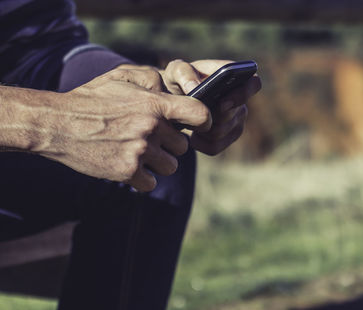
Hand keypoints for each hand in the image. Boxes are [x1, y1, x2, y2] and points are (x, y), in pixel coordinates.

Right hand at [39, 65, 210, 190]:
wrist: (57, 124)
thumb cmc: (91, 99)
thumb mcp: (121, 78)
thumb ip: (152, 82)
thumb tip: (173, 92)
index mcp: (154, 104)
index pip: (200, 114)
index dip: (205, 122)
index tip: (200, 126)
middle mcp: (151, 128)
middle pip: (182, 147)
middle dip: (169, 145)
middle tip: (148, 140)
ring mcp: (140, 151)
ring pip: (170, 167)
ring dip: (157, 163)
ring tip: (136, 152)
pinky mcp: (127, 172)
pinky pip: (151, 183)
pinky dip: (141, 179)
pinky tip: (127, 166)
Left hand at [161, 59, 260, 154]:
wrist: (173, 102)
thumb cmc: (178, 81)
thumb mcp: (176, 71)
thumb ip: (185, 73)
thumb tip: (195, 87)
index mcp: (235, 78)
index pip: (253, 84)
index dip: (243, 94)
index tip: (222, 101)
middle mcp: (241, 100)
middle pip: (233, 115)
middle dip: (211, 116)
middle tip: (192, 113)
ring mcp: (237, 121)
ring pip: (221, 133)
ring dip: (202, 129)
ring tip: (189, 121)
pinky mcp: (227, 138)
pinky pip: (215, 147)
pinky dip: (199, 143)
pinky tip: (192, 134)